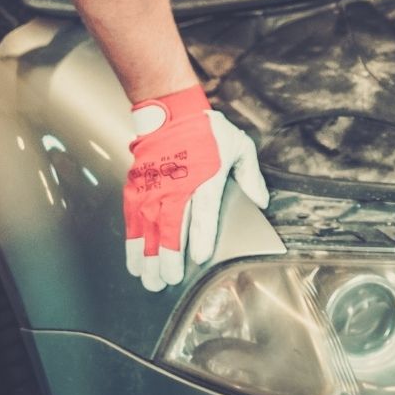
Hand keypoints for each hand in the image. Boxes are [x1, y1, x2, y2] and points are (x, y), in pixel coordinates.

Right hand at [124, 84, 269, 291]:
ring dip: (147, 259)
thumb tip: (262, 202)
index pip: (203, 214)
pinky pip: (133, 222)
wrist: (172, 112)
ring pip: (148, 232)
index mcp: (204, 179)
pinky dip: (132, 244)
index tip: (201, 259)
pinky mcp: (137, 189)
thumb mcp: (240, 146)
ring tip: (148, 280)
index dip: (202, 237)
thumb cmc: (209, 131)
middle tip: (167, 282)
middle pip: (170, 230)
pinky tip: (134, 262)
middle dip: (167, 260)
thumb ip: (251, 176)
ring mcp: (153, 190)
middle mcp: (175, 189)